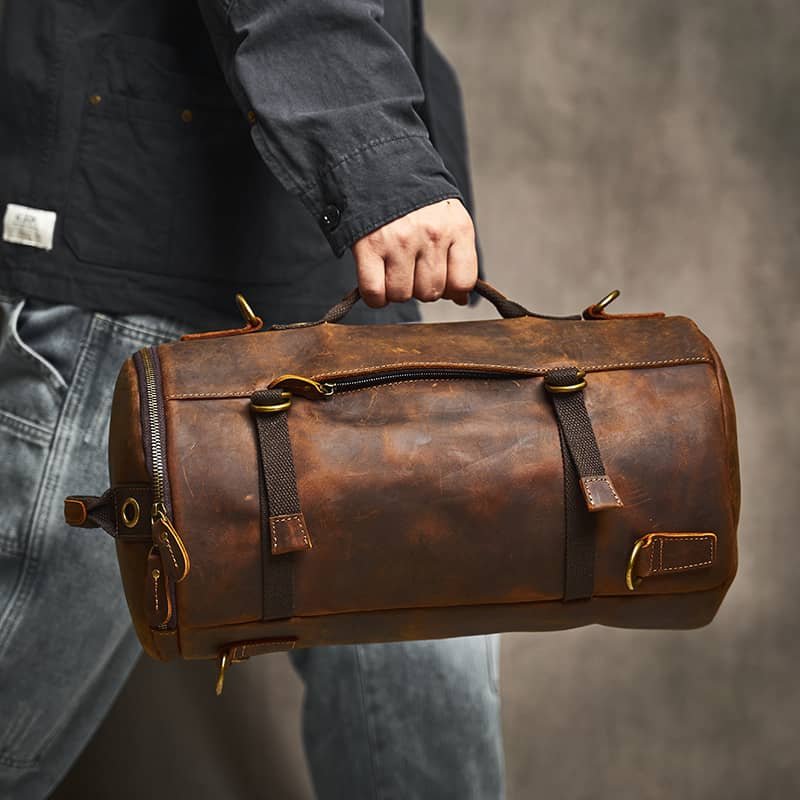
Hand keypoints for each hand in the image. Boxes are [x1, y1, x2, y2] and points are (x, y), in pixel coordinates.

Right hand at [351, 198, 477, 307]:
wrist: (380, 165)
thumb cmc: (417, 198)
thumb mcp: (450, 218)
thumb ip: (459, 256)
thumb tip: (461, 299)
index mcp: (457, 227)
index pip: (463, 282)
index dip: (451, 289)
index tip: (441, 281)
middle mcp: (431, 234)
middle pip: (431, 292)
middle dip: (421, 288)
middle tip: (411, 268)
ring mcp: (399, 241)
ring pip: (402, 295)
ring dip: (396, 291)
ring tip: (393, 269)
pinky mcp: (369, 246)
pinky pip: (375, 292)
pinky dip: (375, 297)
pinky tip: (376, 284)